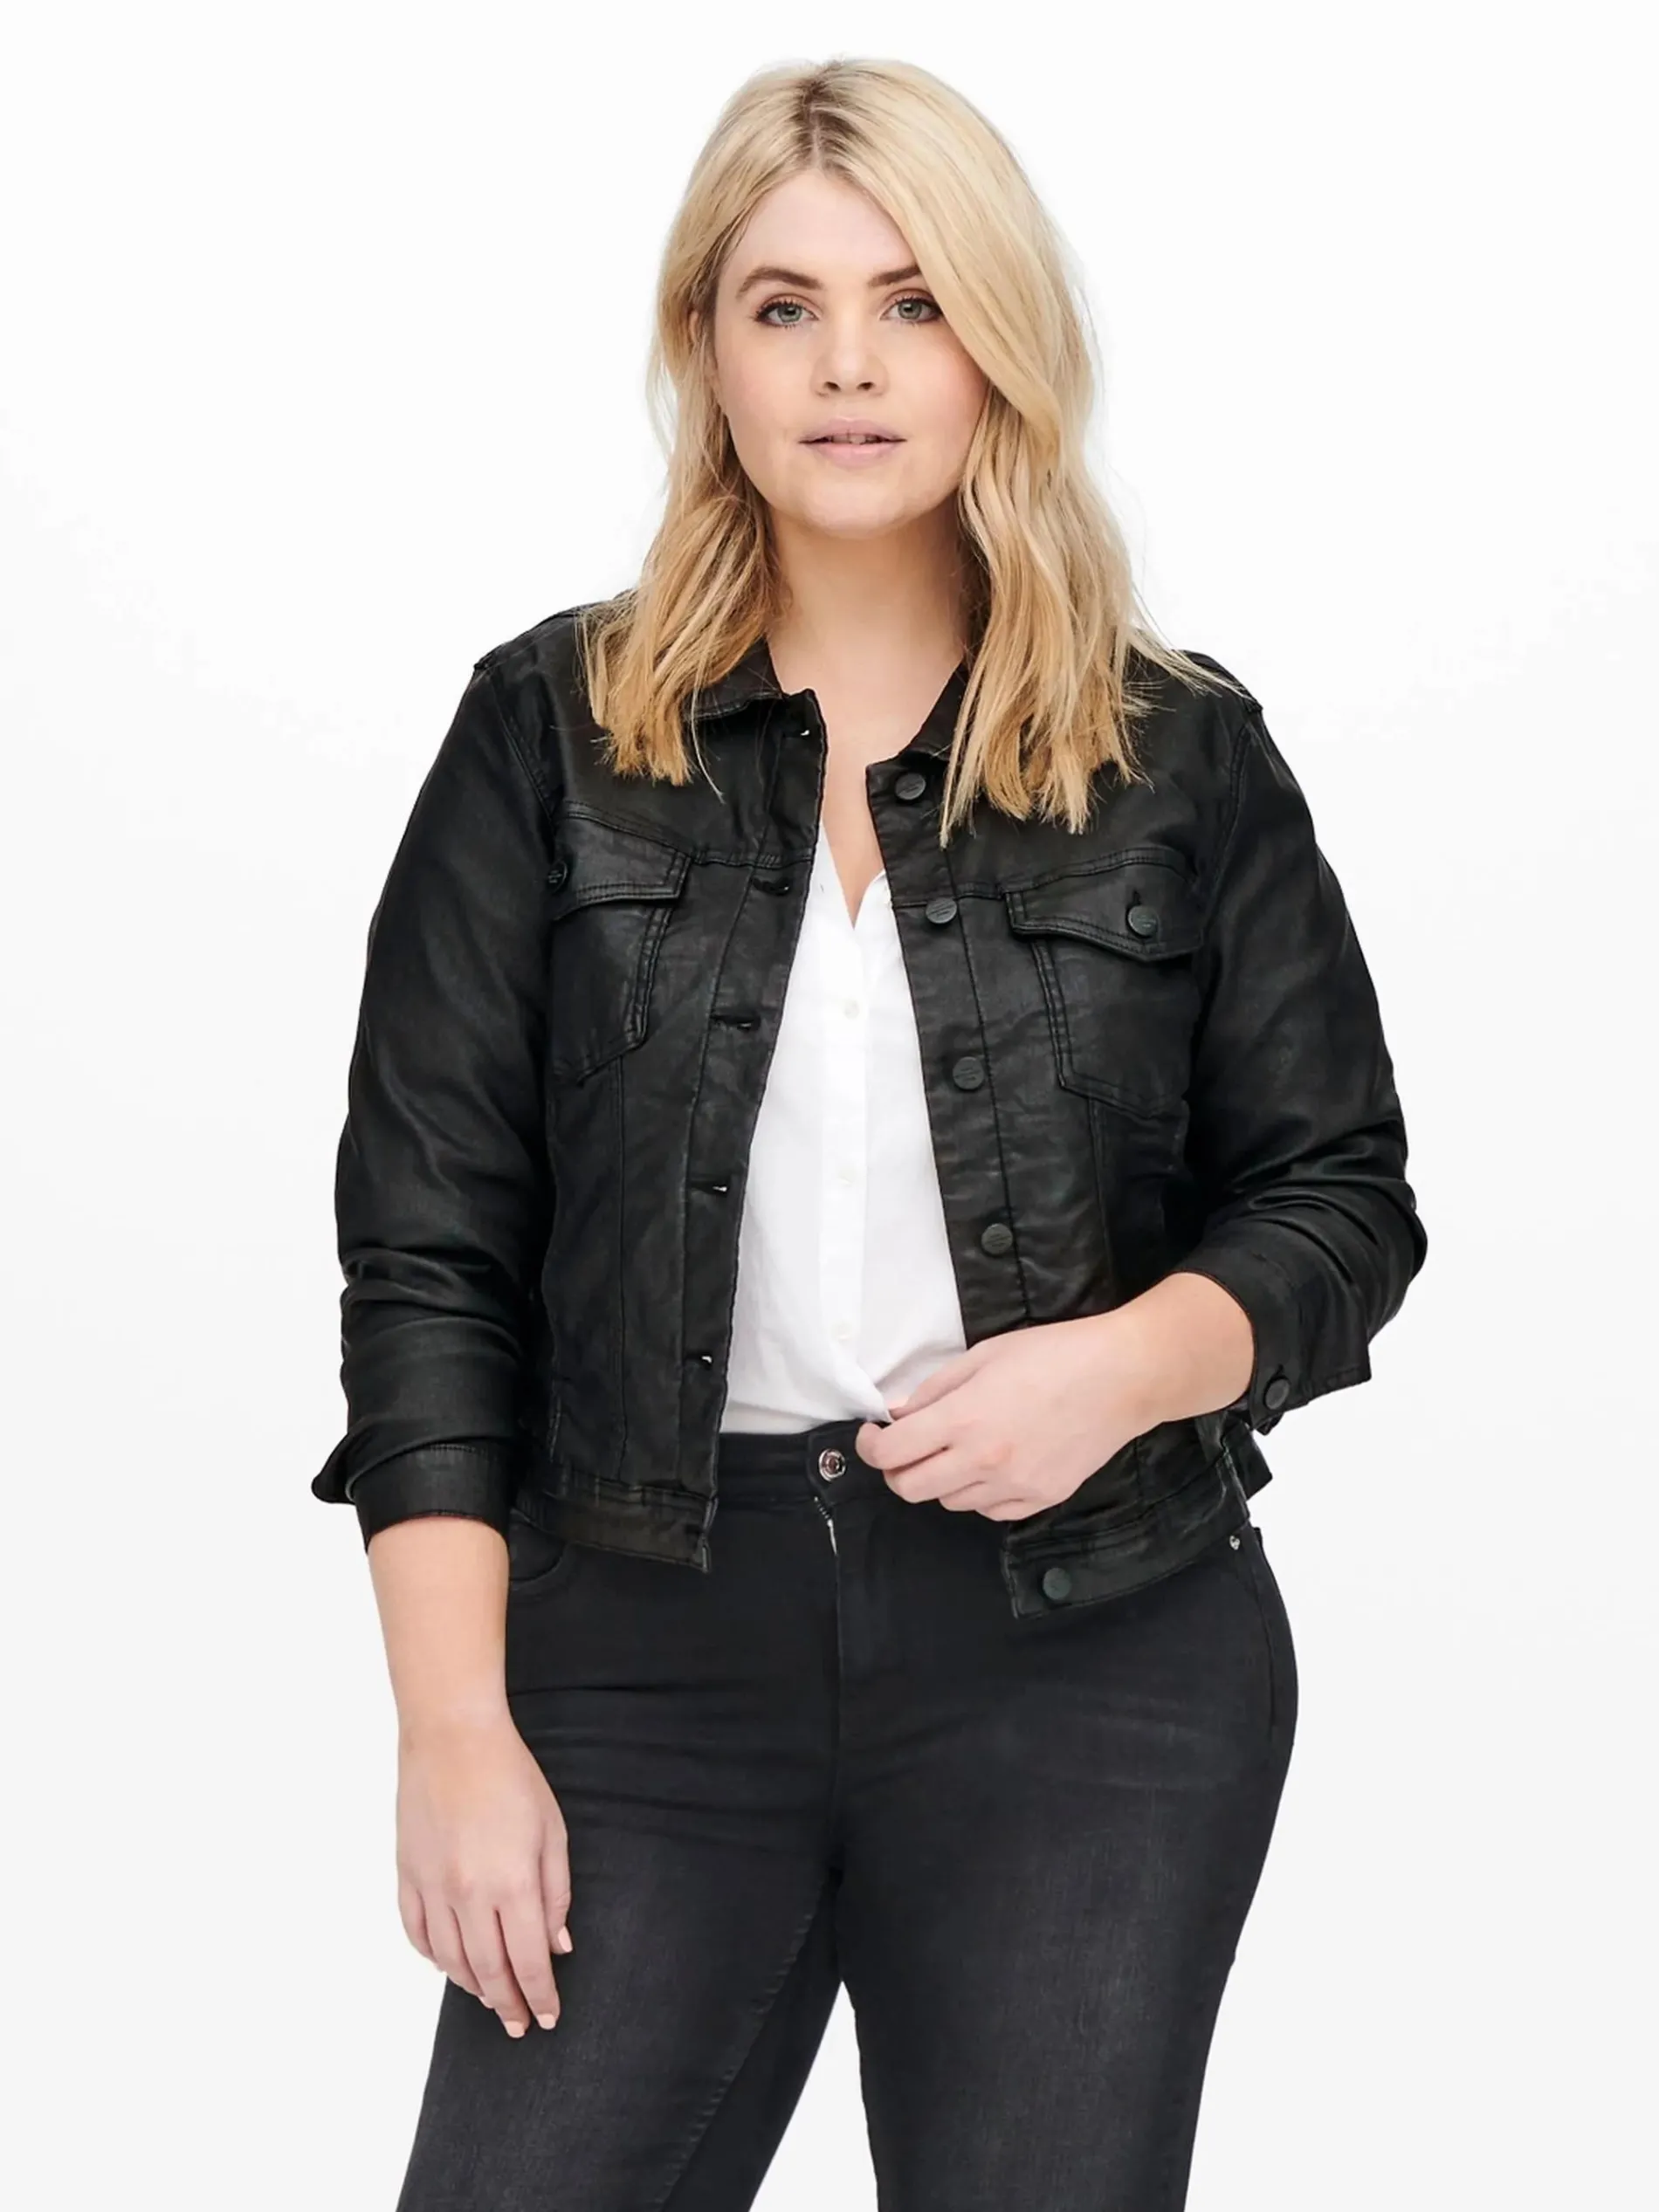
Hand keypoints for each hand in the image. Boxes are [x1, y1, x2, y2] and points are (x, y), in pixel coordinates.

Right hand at [395, 1712, 575, 2036]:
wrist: (452, 1737)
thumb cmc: (511, 1777)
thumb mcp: (552, 1832)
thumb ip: (556, 1894)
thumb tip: (558, 1946)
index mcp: (512, 1884)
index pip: (528, 1962)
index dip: (540, 1996)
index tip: (548, 2018)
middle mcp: (469, 1895)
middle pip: (489, 1971)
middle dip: (508, 2005)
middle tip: (520, 2025)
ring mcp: (432, 1888)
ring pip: (450, 1961)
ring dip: (472, 1987)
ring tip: (490, 1999)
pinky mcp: (407, 1875)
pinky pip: (417, 1933)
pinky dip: (434, 1957)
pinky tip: (449, 1964)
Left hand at [854, 1314, 1152, 1520]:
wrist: (1122, 1377)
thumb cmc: (1055, 1354)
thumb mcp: (985, 1355)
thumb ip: (935, 1389)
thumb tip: (897, 1413)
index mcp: (964, 1419)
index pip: (890, 1453)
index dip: (869, 1445)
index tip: (873, 1433)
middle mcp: (984, 1461)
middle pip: (910, 1488)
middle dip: (896, 1468)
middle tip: (905, 1446)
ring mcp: (1014, 1486)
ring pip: (948, 1502)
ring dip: (940, 1479)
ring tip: (958, 1449)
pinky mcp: (1042, 1499)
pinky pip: (989, 1510)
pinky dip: (978, 1493)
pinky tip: (991, 1466)